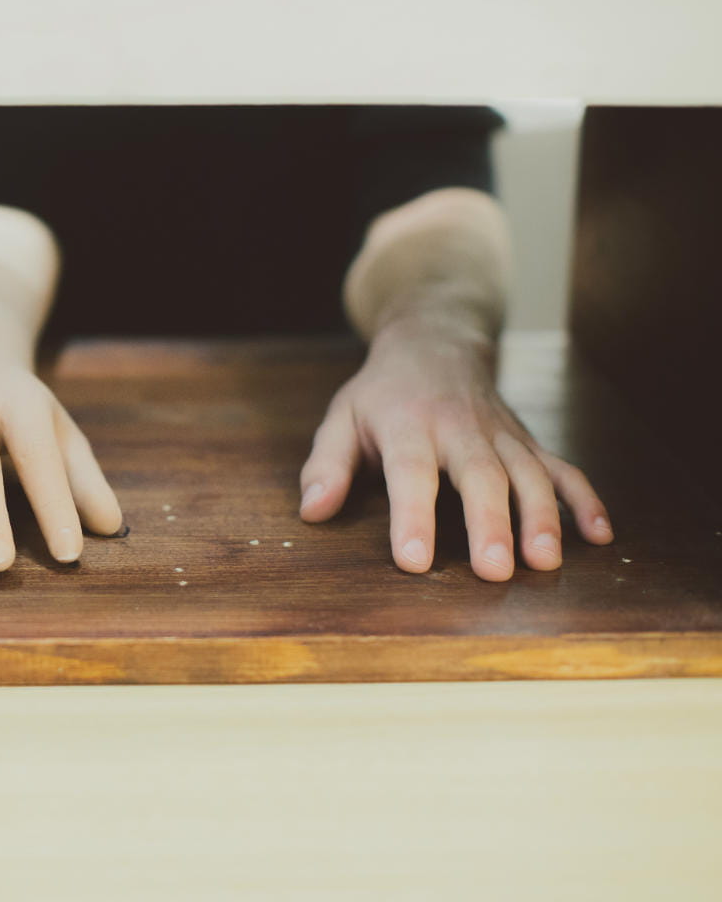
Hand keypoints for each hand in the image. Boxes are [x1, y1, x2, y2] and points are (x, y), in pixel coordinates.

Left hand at [298, 318, 613, 580]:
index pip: (410, 472)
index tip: (413, 561)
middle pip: (480, 475)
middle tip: (496, 571)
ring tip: (545, 562)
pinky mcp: (526, 440)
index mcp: (408, 425)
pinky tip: (601, 536)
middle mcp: (459, 429)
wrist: (436, 340)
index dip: (411, 516)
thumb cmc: (383, 392)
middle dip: (490, 522)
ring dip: (542, 516)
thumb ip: (326, 465)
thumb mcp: (342, 417)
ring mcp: (500, 434)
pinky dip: (585, 499)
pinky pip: (561, 467)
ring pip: (528, 472)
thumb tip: (312, 513)